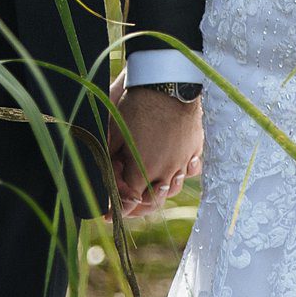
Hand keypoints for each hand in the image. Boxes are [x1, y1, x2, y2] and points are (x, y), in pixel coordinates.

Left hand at [111, 77, 203, 217]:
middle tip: (128, 207)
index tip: (106, 213)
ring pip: (174, 189)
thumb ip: (108, 158)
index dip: (116, 209)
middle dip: (139, 208)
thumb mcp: (114, 132)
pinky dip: (184, 173)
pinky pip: (192, 168)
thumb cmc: (135, 105)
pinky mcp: (194, 147)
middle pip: (153, 201)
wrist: (167, 83)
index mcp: (141, 170)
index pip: (128, 201)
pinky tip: (177, 171)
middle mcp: (164, 172)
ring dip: (162, 193)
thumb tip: (101, 177)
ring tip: (153, 191)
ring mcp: (182, 161)